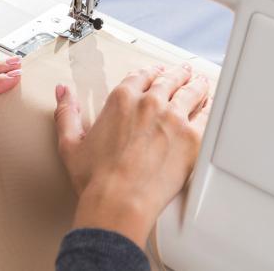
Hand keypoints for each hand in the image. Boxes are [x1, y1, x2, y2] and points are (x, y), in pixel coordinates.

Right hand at [53, 64, 209, 247]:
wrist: (120, 202)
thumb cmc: (96, 179)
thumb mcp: (70, 143)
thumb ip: (66, 113)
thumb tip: (63, 93)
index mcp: (121, 100)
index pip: (140, 76)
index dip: (149, 72)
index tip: (154, 73)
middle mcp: (149, 103)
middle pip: (168, 80)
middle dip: (176, 74)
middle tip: (183, 72)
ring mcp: (173, 118)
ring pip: (190, 92)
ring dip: (196, 84)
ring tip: (200, 82)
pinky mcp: (192, 137)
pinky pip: (207, 114)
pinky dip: (210, 107)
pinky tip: (211, 106)